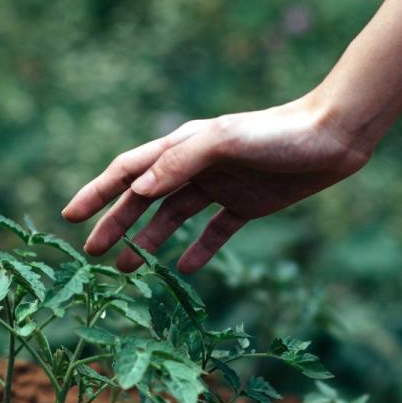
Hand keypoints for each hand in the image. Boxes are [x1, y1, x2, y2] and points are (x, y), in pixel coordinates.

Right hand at [62, 94, 370, 272]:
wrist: (332, 138)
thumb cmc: (276, 134)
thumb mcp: (224, 141)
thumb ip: (178, 162)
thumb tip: (137, 190)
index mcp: (182, 146)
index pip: (127, 171)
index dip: (97, 191)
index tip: (69, 216)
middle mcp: (194, 166)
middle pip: (143, 199)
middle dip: (115, 223)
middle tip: (91, 252)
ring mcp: (219, 186)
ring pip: (173, 217)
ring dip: (148, 241)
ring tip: (127, 269)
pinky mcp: (246, 205)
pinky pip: (214, 232)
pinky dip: (197, 249)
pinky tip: (184, 268)